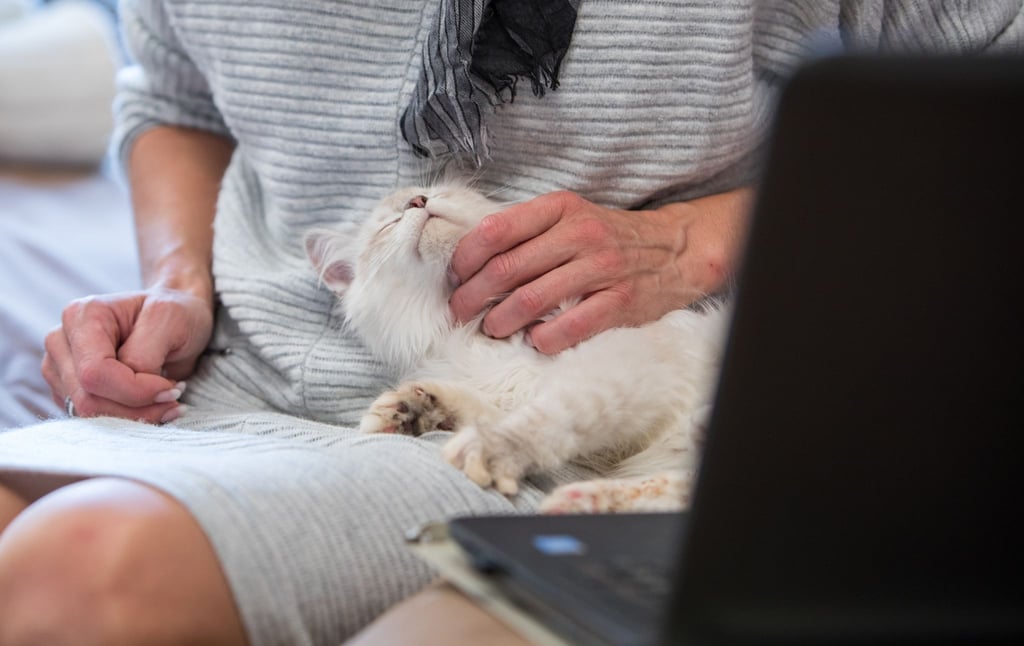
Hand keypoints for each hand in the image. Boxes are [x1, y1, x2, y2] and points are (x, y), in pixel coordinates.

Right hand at [42, 288, 213, 423]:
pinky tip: (153, 404)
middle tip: (174, 398)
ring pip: (88, 414)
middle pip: (87, 398)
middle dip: (138, 408)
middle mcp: (62, 341)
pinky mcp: (69, 390)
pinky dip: (127, 418)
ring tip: (168, 399)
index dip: (135, 390)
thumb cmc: (176, 314)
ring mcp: (61, 368)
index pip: (94, 372)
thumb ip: (144, 354)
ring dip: (135, 416)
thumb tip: (132, 388)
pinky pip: (93, 418)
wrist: (177, 318)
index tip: (173, 389)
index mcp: (82, 316)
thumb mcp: (169, 320)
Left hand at [449, 188, 751, 353]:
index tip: (455, 278)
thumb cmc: (608, 237)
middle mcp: (579, 234)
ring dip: (501, 321)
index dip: (465, 258)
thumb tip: (472, 261)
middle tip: (460, 313)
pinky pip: (570, 326)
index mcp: (560, 208)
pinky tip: (534, 341)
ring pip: (532, 299)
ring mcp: (601, 268)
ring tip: (492, 330)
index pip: (496, 230)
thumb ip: (528, 231)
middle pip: (506, 269)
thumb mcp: (570, 216)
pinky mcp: (620, 301)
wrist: (675, 249)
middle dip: (473, 297)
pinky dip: (544, 339)